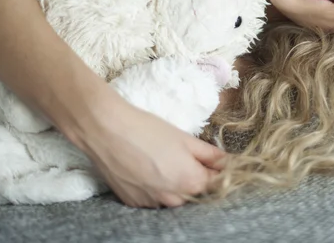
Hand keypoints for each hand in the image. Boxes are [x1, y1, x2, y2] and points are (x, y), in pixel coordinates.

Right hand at [77, 94, 225, 207]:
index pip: (216, 182)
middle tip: (181, 153)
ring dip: (174, 183)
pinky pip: (153, 198)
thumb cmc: (147, 130)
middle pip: (194, 192)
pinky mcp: (133, 203)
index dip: (217, 169)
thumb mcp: (185, 138)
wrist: (106, 131)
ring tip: (160, 158)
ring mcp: (152, 204)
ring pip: (173, 196)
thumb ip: (210, 154)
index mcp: (191, 182)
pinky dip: (155, 186)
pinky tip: (146, 167)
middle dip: (194, 175)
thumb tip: (227, 162)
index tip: (212, 159)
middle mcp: (173, 199)